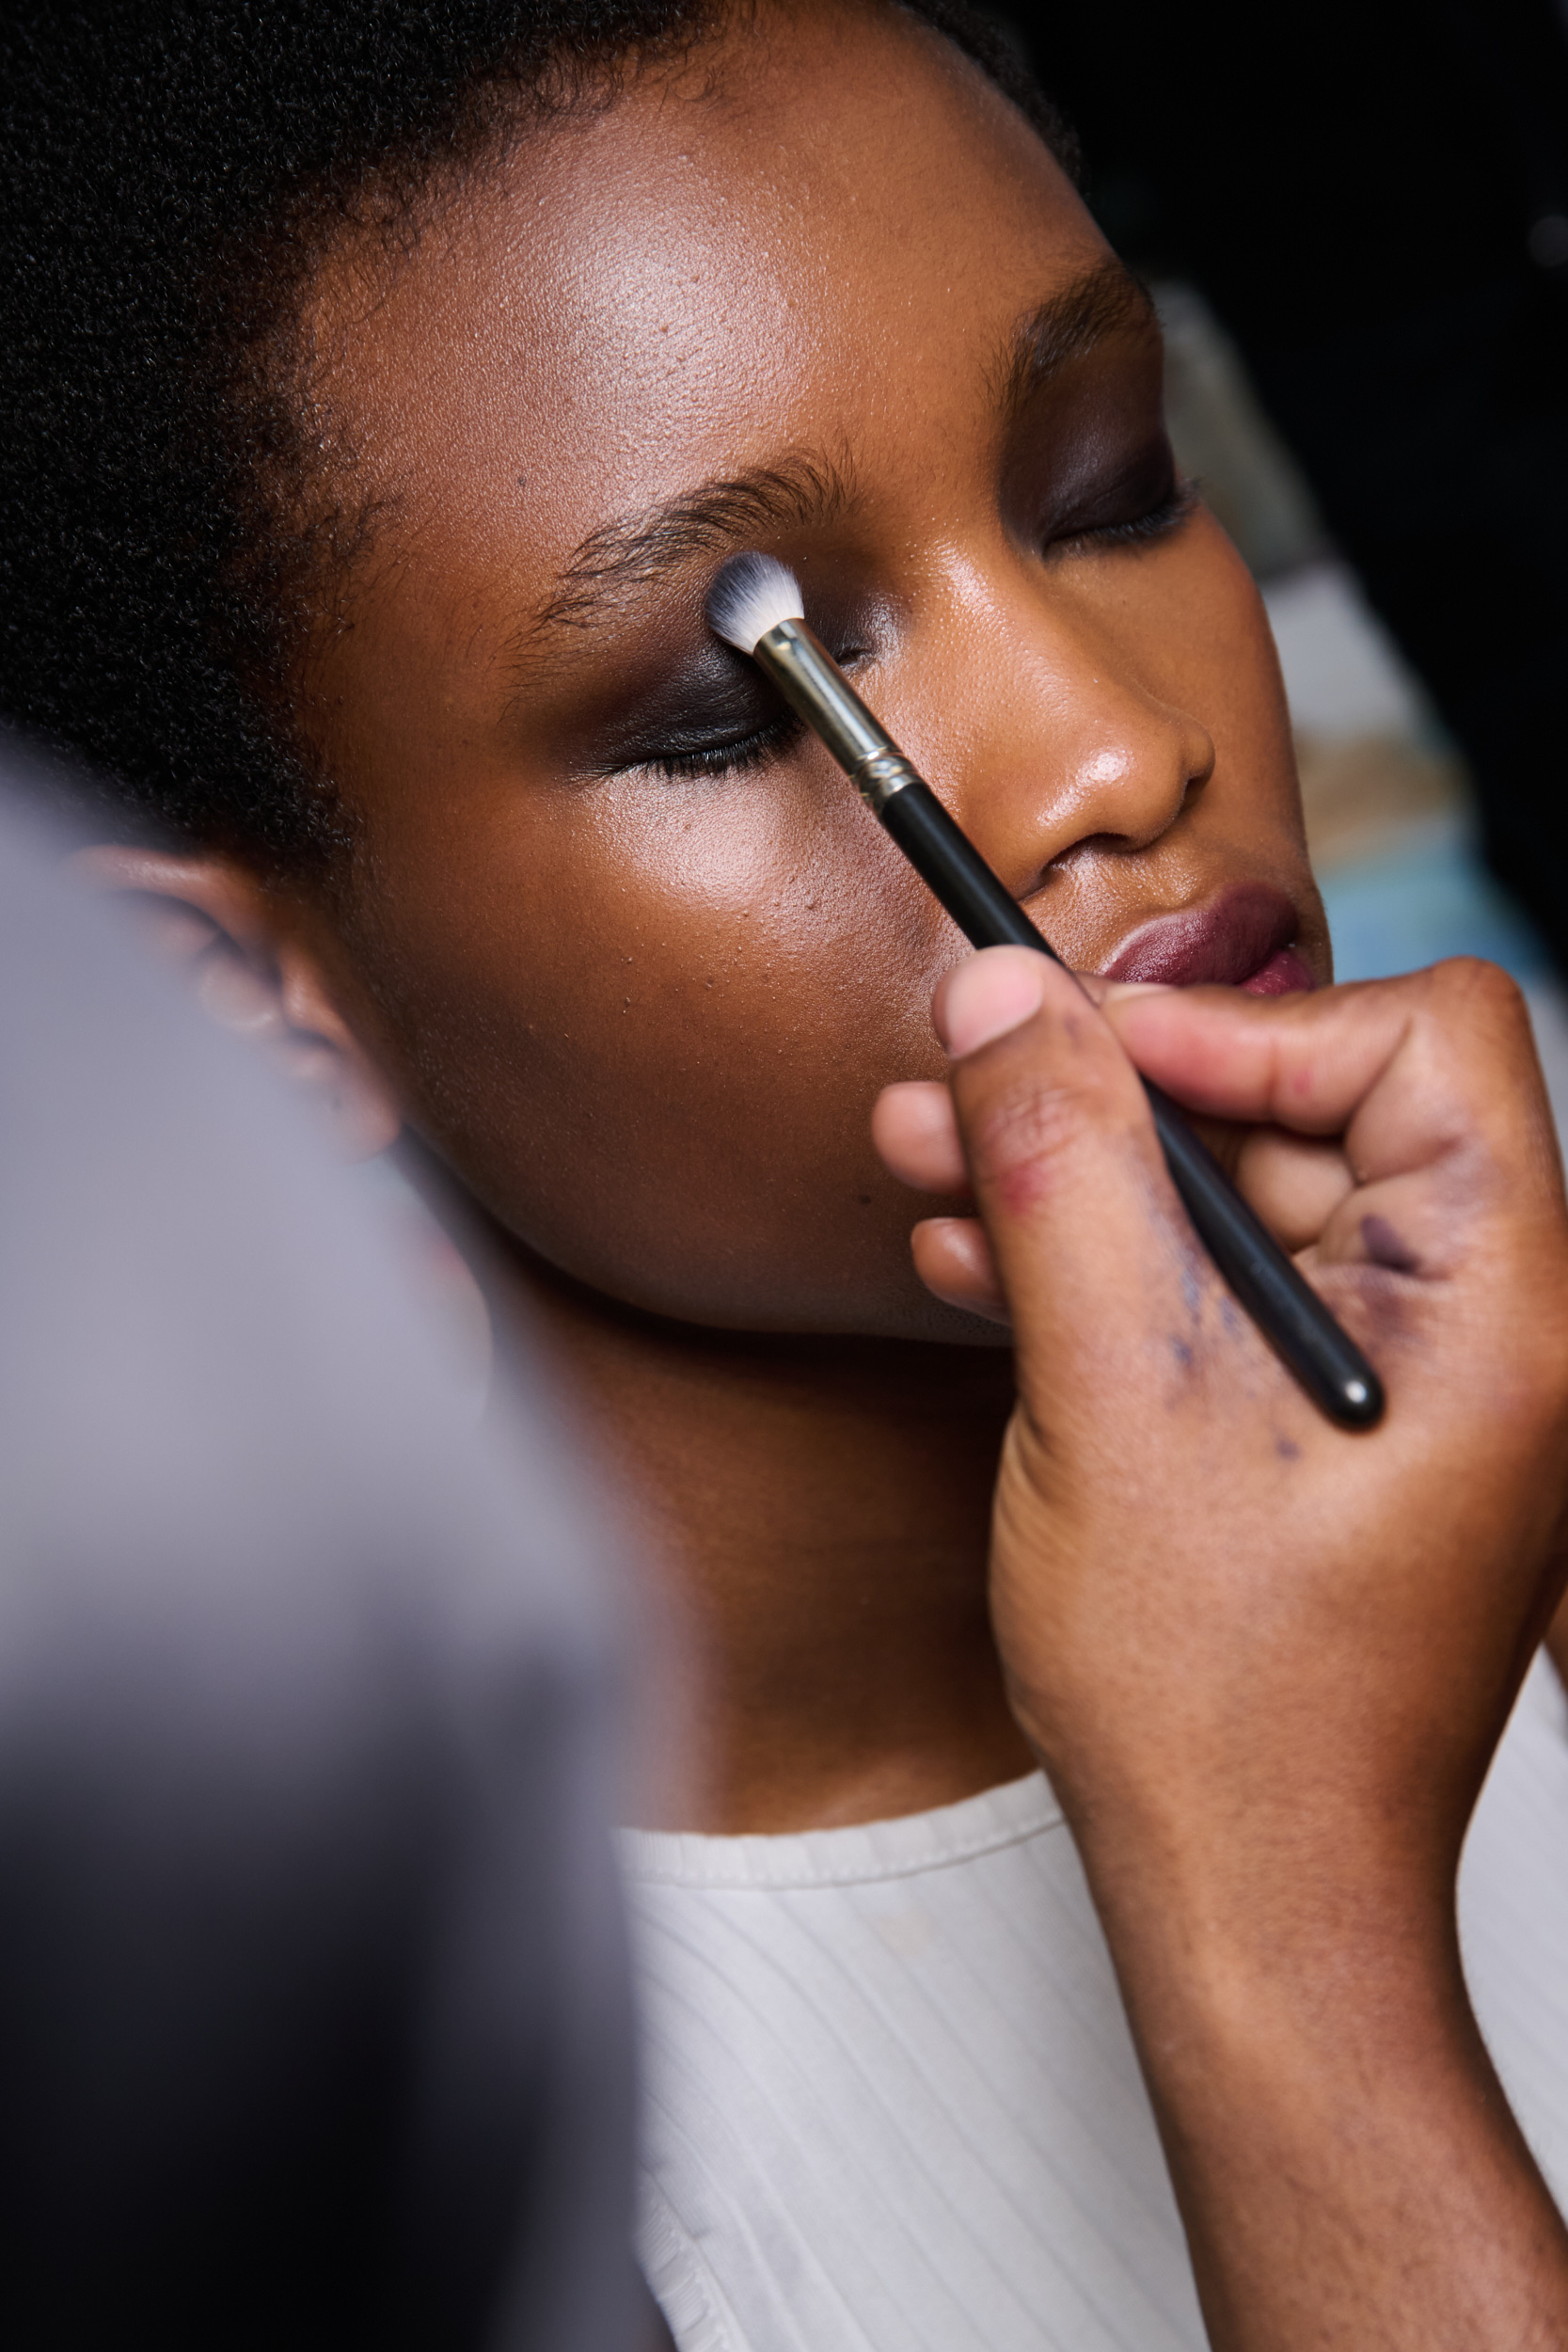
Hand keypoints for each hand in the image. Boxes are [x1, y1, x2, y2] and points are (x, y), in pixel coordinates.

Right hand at [874, 949, 1567, 2349]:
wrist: (1248, 1902)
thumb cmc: (1228, 1714)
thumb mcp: (1113, 1402)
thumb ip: (1063, 1176)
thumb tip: (1007, 1003)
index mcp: (1496, 1309)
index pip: (1417, 1042)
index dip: (1244, 1026)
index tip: (1087, 1053)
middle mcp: (1473, 1325)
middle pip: (1305, 1106)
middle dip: (1113, 1093)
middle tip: (961, 1085)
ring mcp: (1395, 1375)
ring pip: (1235, 1195)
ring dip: (1076, 1174)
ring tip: (930, 1163)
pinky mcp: (1315, 1418)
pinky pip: (1212, 1287)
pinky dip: (1099, 1263)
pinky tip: (975, 1259)